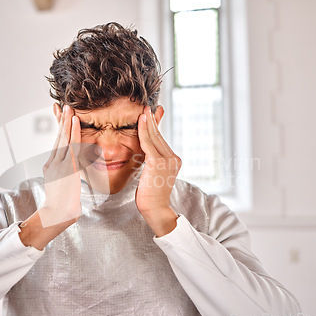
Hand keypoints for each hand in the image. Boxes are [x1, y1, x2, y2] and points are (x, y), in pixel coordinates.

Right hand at [19, 105, 81, 248]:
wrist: (57, 215)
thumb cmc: (62, 205)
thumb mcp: (62, 186)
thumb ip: (66, 175)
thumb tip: (72, 170)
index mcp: (51, 166)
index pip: (56, 143)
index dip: (59, 129)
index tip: (60, 116)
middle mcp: (53, 162)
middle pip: (57, 137)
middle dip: (60, 121)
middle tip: (63, 106)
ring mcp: (59, 164)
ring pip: (63, 138)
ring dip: (66, 122)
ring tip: (69, 108)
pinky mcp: (66, 166)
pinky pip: (71, 145)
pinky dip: (73, 132)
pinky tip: (75, 121)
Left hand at [136, 106, 181, 235]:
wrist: (155, 208)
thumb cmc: (150, 195)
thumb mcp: (152, 174)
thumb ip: (151, 161)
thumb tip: (146, 153)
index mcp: (174, 160)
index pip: (161, 140)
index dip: (156, 126)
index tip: (153, 113)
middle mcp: (174, 158)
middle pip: (159, 136)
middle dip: (152, 120)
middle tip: (147, 106)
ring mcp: (167, 160)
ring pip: (154, 137)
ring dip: (147, 122)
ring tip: (143, 110)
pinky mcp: (158, 162)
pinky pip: (148, 142)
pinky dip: (143, 130)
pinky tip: (140, 120)